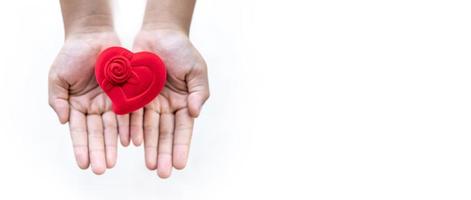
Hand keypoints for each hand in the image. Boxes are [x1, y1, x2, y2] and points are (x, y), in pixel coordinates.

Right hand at [48, 31, 128, 173]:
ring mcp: (112, 101)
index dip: (81, 147)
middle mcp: (96, 107)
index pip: (80, 131)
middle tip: (102, 169)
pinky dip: (130, 126)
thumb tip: (63, 121)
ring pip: (114, 127)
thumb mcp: (58, 76)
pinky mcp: (127, 92)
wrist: (94, 35)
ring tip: (115, 161)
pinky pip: (130, 112)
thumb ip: (58, 99)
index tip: (84, 164)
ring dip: (114, 144)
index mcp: (78, 106)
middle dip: (100, 151)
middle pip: (98, 133)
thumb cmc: (72, 54)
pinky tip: (131, 141)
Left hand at [132, 29, 209, 177]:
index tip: (181, 164)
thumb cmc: (181, 49)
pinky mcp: (133, 95)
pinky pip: (132, 115)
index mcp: (184, 102)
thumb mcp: (197, 70)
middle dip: (165, 153)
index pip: (183, 129)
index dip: (182, 146)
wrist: (159, 33)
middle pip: (165, 134)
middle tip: (163, 173)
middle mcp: (167, 106)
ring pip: (148, 129)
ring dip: (149, 148)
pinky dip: (132, 130)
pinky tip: (132, 145)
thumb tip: (195, 112)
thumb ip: (199, 92)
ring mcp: (149, 102)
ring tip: (150, 165)